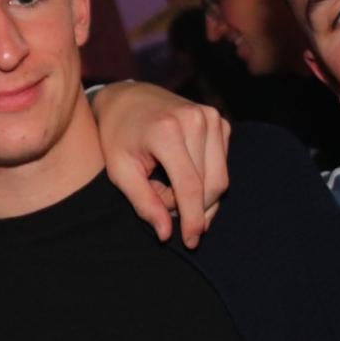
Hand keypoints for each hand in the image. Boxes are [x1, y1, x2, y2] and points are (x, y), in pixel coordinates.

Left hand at [91, 81, 229, 246]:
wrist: (127, 98)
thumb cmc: (118, 136)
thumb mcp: (120, 171)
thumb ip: (144, 203)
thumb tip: (167, 234)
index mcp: (167, 131)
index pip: (190, 186)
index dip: (192, 219)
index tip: (190, 242)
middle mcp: (196, 120)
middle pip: (210, 185)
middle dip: (190, 207)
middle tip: (161, 202)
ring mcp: (212, 118)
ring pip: (219, 179)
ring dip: (197, 195)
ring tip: (166, 187)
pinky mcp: (221, 122)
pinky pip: (221, 166)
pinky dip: (203, 180)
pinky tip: (179, 175)